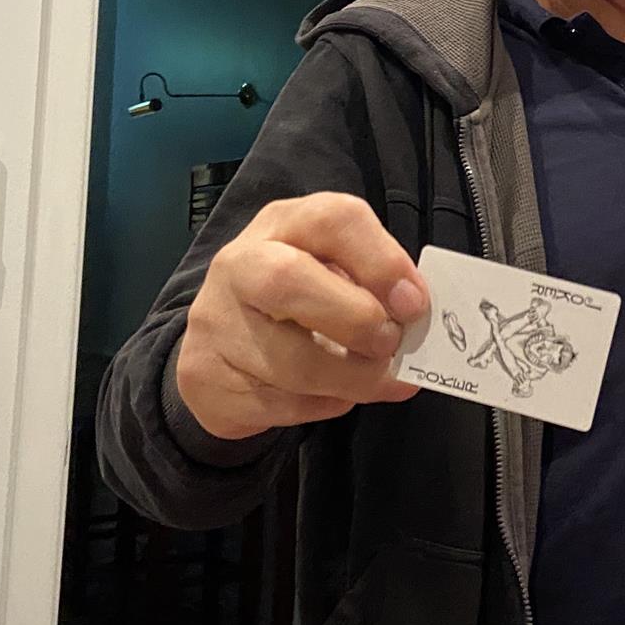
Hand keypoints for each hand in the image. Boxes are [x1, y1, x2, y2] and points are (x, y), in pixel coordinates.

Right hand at [174, 192, 429, 441]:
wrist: (219, 351)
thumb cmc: (296, 304)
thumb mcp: (333, 274)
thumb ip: (374, 287)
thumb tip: (417, 320)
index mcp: (285, 224)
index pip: (333, 219)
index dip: (381, 261)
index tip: (414, 304)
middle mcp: (241, 264)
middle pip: (289, 280)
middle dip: (356, 319)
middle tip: (390, 343)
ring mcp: (218, 322)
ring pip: (291, 361)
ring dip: (352, 379)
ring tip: (378, 379)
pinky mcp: (207, 377)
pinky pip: (281, 403)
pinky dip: (325, 404)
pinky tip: (335, 394)